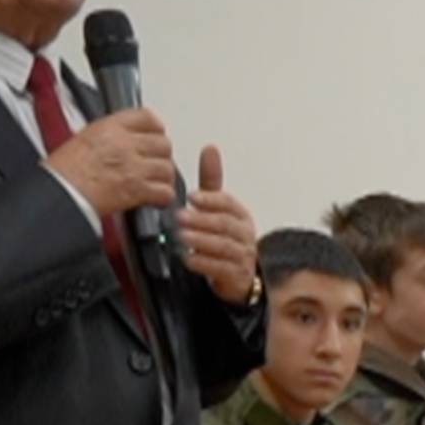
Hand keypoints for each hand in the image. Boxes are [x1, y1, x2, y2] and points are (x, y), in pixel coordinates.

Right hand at [44, 106, 176, 219]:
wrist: (60, 193)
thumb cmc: (63, 172)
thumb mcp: (84, 138)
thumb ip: (109, 134)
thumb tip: (125, 138)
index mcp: (110, 127)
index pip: (146, 117)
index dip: (156, 128)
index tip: (156, 134)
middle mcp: (125, 144)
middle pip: (163, 144)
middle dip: (162, 155)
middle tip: (155, 162)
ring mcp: (134, 166)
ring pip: (167, 168)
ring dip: (164, 177)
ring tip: (156, 182)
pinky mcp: (138, 190)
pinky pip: (165, 191)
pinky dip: (163, 196)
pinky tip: (156, 198)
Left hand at [179, 144, 259, 304]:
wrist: (236, 276)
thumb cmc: (224, 238)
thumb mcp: (218, 208)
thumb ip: (212, 182)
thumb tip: (210, 148)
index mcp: (240, 215)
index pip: (229, 204)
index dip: (211, 199)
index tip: (192, 197)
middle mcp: (244, 234)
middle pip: (225, 224)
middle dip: (202, 220)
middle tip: (180, 216)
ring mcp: (243, 255)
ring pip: (223, 246)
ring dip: (201, 240)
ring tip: (183, 236)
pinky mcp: (236, 276)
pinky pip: (222, 269)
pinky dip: (204, 263)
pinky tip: (189, 259)